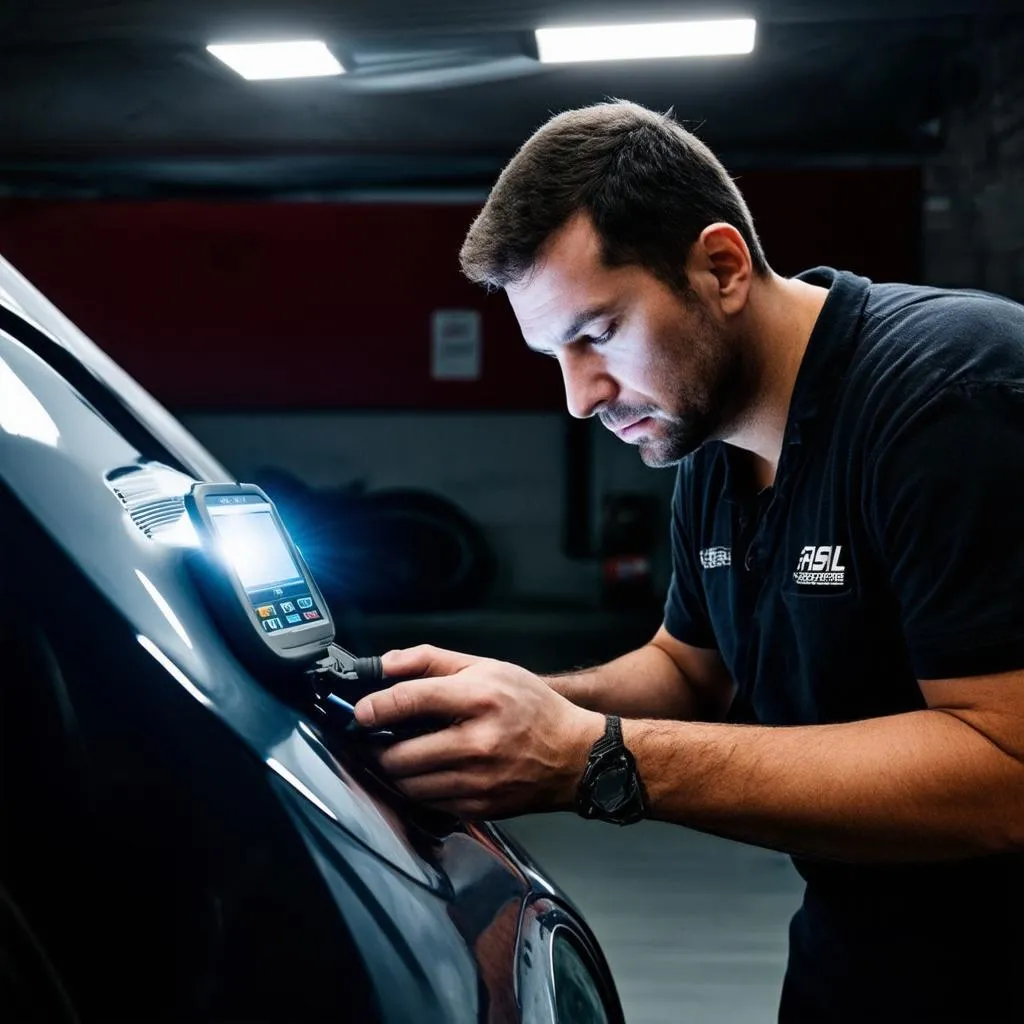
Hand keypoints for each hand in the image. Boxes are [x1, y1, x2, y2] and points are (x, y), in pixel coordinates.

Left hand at [353, 645, 604, 818]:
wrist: (575, 755)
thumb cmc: (533, 707)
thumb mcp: (489, 668)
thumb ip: (433, 661)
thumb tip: (387, 664)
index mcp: (479, 698)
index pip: (410, 700)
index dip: (375, 706)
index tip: (361, 712)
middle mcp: (477, 741)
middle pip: (399, 753)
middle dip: (379, 746)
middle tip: (377, 738)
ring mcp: (478, 780)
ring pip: (408, 784)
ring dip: (396, 771)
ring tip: (401, 755)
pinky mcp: (479, 807)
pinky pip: (428, 803)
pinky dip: (419, 789)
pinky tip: (428, 773)